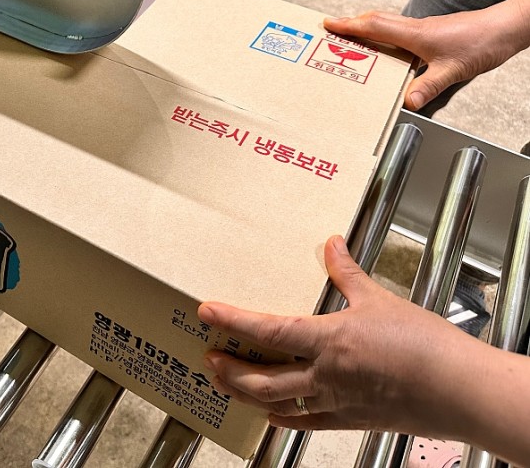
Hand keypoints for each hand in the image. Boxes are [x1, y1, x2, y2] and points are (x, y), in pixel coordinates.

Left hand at [198, 237, 474, 435]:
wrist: (459, 390)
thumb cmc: (424, 345)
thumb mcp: (379, 299)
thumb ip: (347, 273)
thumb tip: (331, 244)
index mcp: (327, 340)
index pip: (267, 329)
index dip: (232, 320)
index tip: (206, 312)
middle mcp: (324, 375)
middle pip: (262, 378)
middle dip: (229, 369)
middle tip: (209, 358)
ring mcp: (336, 402)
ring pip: (278, 404)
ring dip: (246, 393)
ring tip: (226, 383)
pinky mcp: (352, 420)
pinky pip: (308, 423)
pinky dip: (285, 418)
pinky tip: (272, 415)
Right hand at [324, 6, 529, 109]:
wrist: (506, 28)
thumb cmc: (483, 42)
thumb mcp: (454, 70)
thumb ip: (428, 86)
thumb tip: (407, 102)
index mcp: (415, 34)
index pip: (374, 26)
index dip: (348, 26)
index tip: (328, 25)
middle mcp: (416, 27)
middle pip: (376, 20)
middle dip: (351, 23)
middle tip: (331, 29)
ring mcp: (424, 28)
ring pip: (387, 23)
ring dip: (366, 27)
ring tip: (351, 37)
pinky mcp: (433, 32)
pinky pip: (399, 29)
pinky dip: (384, 33)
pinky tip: (387, 47)